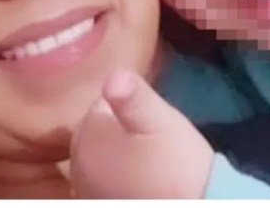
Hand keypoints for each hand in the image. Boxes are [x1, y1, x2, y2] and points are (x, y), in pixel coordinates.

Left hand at [69, 70, 213, 197]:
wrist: (192, 205)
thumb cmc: (175, 161)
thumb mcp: (159, 119)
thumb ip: (133, 97)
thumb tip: (113, 75)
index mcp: (86, 134)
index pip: (102, 106)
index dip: (131, 110)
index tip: (152, 123)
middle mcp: (76, 163)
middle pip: (98, 133)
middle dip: (121, 132)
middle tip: (155, 142)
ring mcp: (85, 188)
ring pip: (102, 157)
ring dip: (121, 155)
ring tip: (153, 162)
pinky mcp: (98, 202)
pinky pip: (107, 180)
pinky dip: (121, 178)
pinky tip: (143, 180)